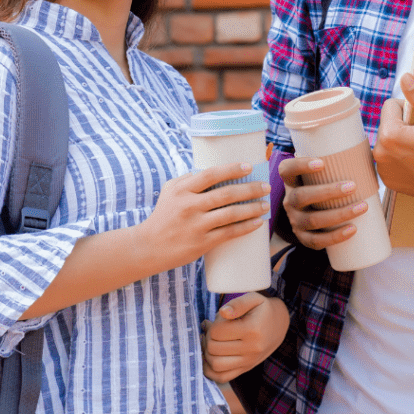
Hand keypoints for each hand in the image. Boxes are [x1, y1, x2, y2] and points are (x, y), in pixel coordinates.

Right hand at [141, 163, 270, 272]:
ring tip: (265, 205)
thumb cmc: (163, 215)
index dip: (231, 169)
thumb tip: (214, 171)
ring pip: (230, 214)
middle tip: (265, 186)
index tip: (248, 166)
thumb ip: (189, 179)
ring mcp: (196, 225)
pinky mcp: (202, 243)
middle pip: (225, 193)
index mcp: (182, 189)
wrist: (148, 246)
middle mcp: (189, 206)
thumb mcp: (169, 190)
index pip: (210, 174)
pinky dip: (246, 227)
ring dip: (252, 208)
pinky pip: (229, 233)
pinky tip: (257, 223)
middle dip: (250, 189)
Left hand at [202, 292, 289, 382]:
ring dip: (206, 353)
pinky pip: (222, 377)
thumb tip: (222, 312)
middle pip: (214, 349)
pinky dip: (210, 370)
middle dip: (207, 337)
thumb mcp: (253, 298)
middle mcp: (251, 349)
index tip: (214, 320)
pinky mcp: (246, 368)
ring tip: (210, 341)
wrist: (280, 324)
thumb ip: (237, 304)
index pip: (217, 332)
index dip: (211, 325)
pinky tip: (209, 356)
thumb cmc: (263, 309)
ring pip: (215, 365)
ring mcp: (248, 362)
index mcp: (251, 330)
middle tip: (210, 329)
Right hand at [277, 155, 367, 250]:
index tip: (322, 162)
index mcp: (290, 181)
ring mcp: (295, 220)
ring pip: (313, 220)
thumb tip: (373, 151)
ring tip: (362, 207)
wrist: (309, 214)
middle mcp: (288, 201)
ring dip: (339, 214)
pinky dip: (336, 236)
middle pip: (301, 196)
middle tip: (352, 186)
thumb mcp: (320, 174)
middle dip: (328, 192)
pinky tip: (352, 229)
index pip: (287, 170)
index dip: (301, 165)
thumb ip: (337, 162)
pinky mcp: (303, 237)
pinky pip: (317, 240)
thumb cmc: (322, 186)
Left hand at [374, 74, 413, 202]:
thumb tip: (405, 77)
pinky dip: (401, 159)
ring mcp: (383, 170)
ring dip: (401, 142)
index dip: (408, 110)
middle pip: (388, 124)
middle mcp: (380, 154)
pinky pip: (390, 159)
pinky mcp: (389, 182)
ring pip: (388, 141)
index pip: (390, 106)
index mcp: (389, 135)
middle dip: (403, 126)